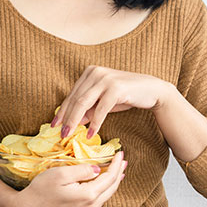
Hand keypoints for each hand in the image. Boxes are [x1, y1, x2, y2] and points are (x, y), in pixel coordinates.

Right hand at [14, 151, 127, 206]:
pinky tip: (102, 184)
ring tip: (117, 171)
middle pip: (111, 188)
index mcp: (88, 196)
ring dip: (112, 182)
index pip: (109, 178)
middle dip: (118, 173)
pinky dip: (103, 190)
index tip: (120, 152)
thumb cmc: (41, 189)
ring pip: (105, 196)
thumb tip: (98, 169)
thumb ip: (83, 170)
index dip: (116, 164)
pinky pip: (97, 201)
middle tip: (123, 160)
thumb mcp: (61, 173)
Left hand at [50, 65, 170, 138]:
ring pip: (83, 103)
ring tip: (70, 134)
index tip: (55, 125)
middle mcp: (96, 72)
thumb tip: (73, 122)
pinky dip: (95, 123)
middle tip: (61, 133)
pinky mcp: (115, 88)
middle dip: (66, 118)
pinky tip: (90, 133)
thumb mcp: (104, 103)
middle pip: (75, 99)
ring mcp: (105, 79)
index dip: (62, 110)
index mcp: (90, 72)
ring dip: (75, 121)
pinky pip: (100, 109)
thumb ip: (89, 109)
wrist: (152, 90)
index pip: (72, 94)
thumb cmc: (127, 96)